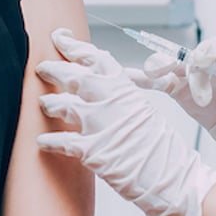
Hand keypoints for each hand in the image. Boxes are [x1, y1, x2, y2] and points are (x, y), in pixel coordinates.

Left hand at [36, 29, 215, 215]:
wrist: (174, 177)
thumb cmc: (161, 149)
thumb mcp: (144, 112)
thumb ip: (122, 97)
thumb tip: (103, 86)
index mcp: (126, 89)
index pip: (96, 58)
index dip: (75, 47)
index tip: (60, 38)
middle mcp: (112, 101)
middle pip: (74, 76)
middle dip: (54, 69)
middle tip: (41, 68)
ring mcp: (101, 124)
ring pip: (63, 105)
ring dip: (50, 104)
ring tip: (43, 104)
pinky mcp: (92, 151)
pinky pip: (62, 142)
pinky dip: (49, 142)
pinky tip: (41, 142)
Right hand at [139, 35, 215, 192]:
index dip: (213, 48)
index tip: (205, 60)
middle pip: (196, 54)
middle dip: (185, 62)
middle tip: (184, 78)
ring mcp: (200, 83)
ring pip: (176, 68)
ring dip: (161, 67)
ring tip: (153, 75)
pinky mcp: (187, 100)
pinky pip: (164, 87)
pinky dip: (145, 82)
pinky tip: (127, 79)